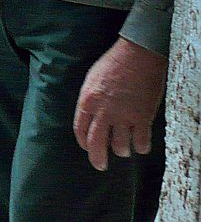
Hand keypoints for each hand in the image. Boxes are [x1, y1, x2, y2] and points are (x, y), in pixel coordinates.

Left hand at [73, 37, 167, 170]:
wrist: (137, 56)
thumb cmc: (112, 64)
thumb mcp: (91, 79)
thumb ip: (90, 100)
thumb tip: (91, 115)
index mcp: (87, 100)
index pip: (79, 128)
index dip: (82, 141)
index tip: (86, 146)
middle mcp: (103, 111)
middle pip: (96, 143)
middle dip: (97, 158)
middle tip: (100, 166)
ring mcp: (124, 116)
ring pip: (120, 146)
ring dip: (121, 151)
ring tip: (124, 149)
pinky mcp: (142, 117)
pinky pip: (141, 142)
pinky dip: (141, 147)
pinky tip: (140, 145)